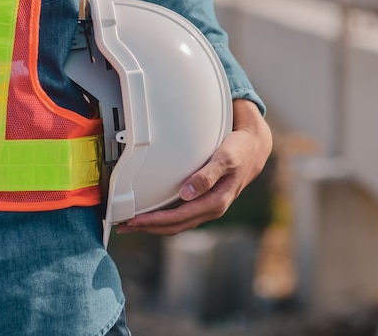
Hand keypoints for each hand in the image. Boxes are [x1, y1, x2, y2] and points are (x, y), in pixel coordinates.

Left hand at [115, 99, 272, 234]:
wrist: (254, 149)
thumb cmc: (240, 152)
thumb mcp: (225, 159)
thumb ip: (207, 175)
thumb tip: (187, 193)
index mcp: (215, 202)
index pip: (178, 218)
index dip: (154, 221)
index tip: (134, 221)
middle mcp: (211, 209)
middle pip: (174, 226)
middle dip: (148, 228)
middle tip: (123, 226)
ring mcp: (207, 207)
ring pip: (177, 223)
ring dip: (154, 225)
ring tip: (132, 224)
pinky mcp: (204, 202)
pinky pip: (181, 215)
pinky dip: (164, 217)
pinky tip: (152, 214)